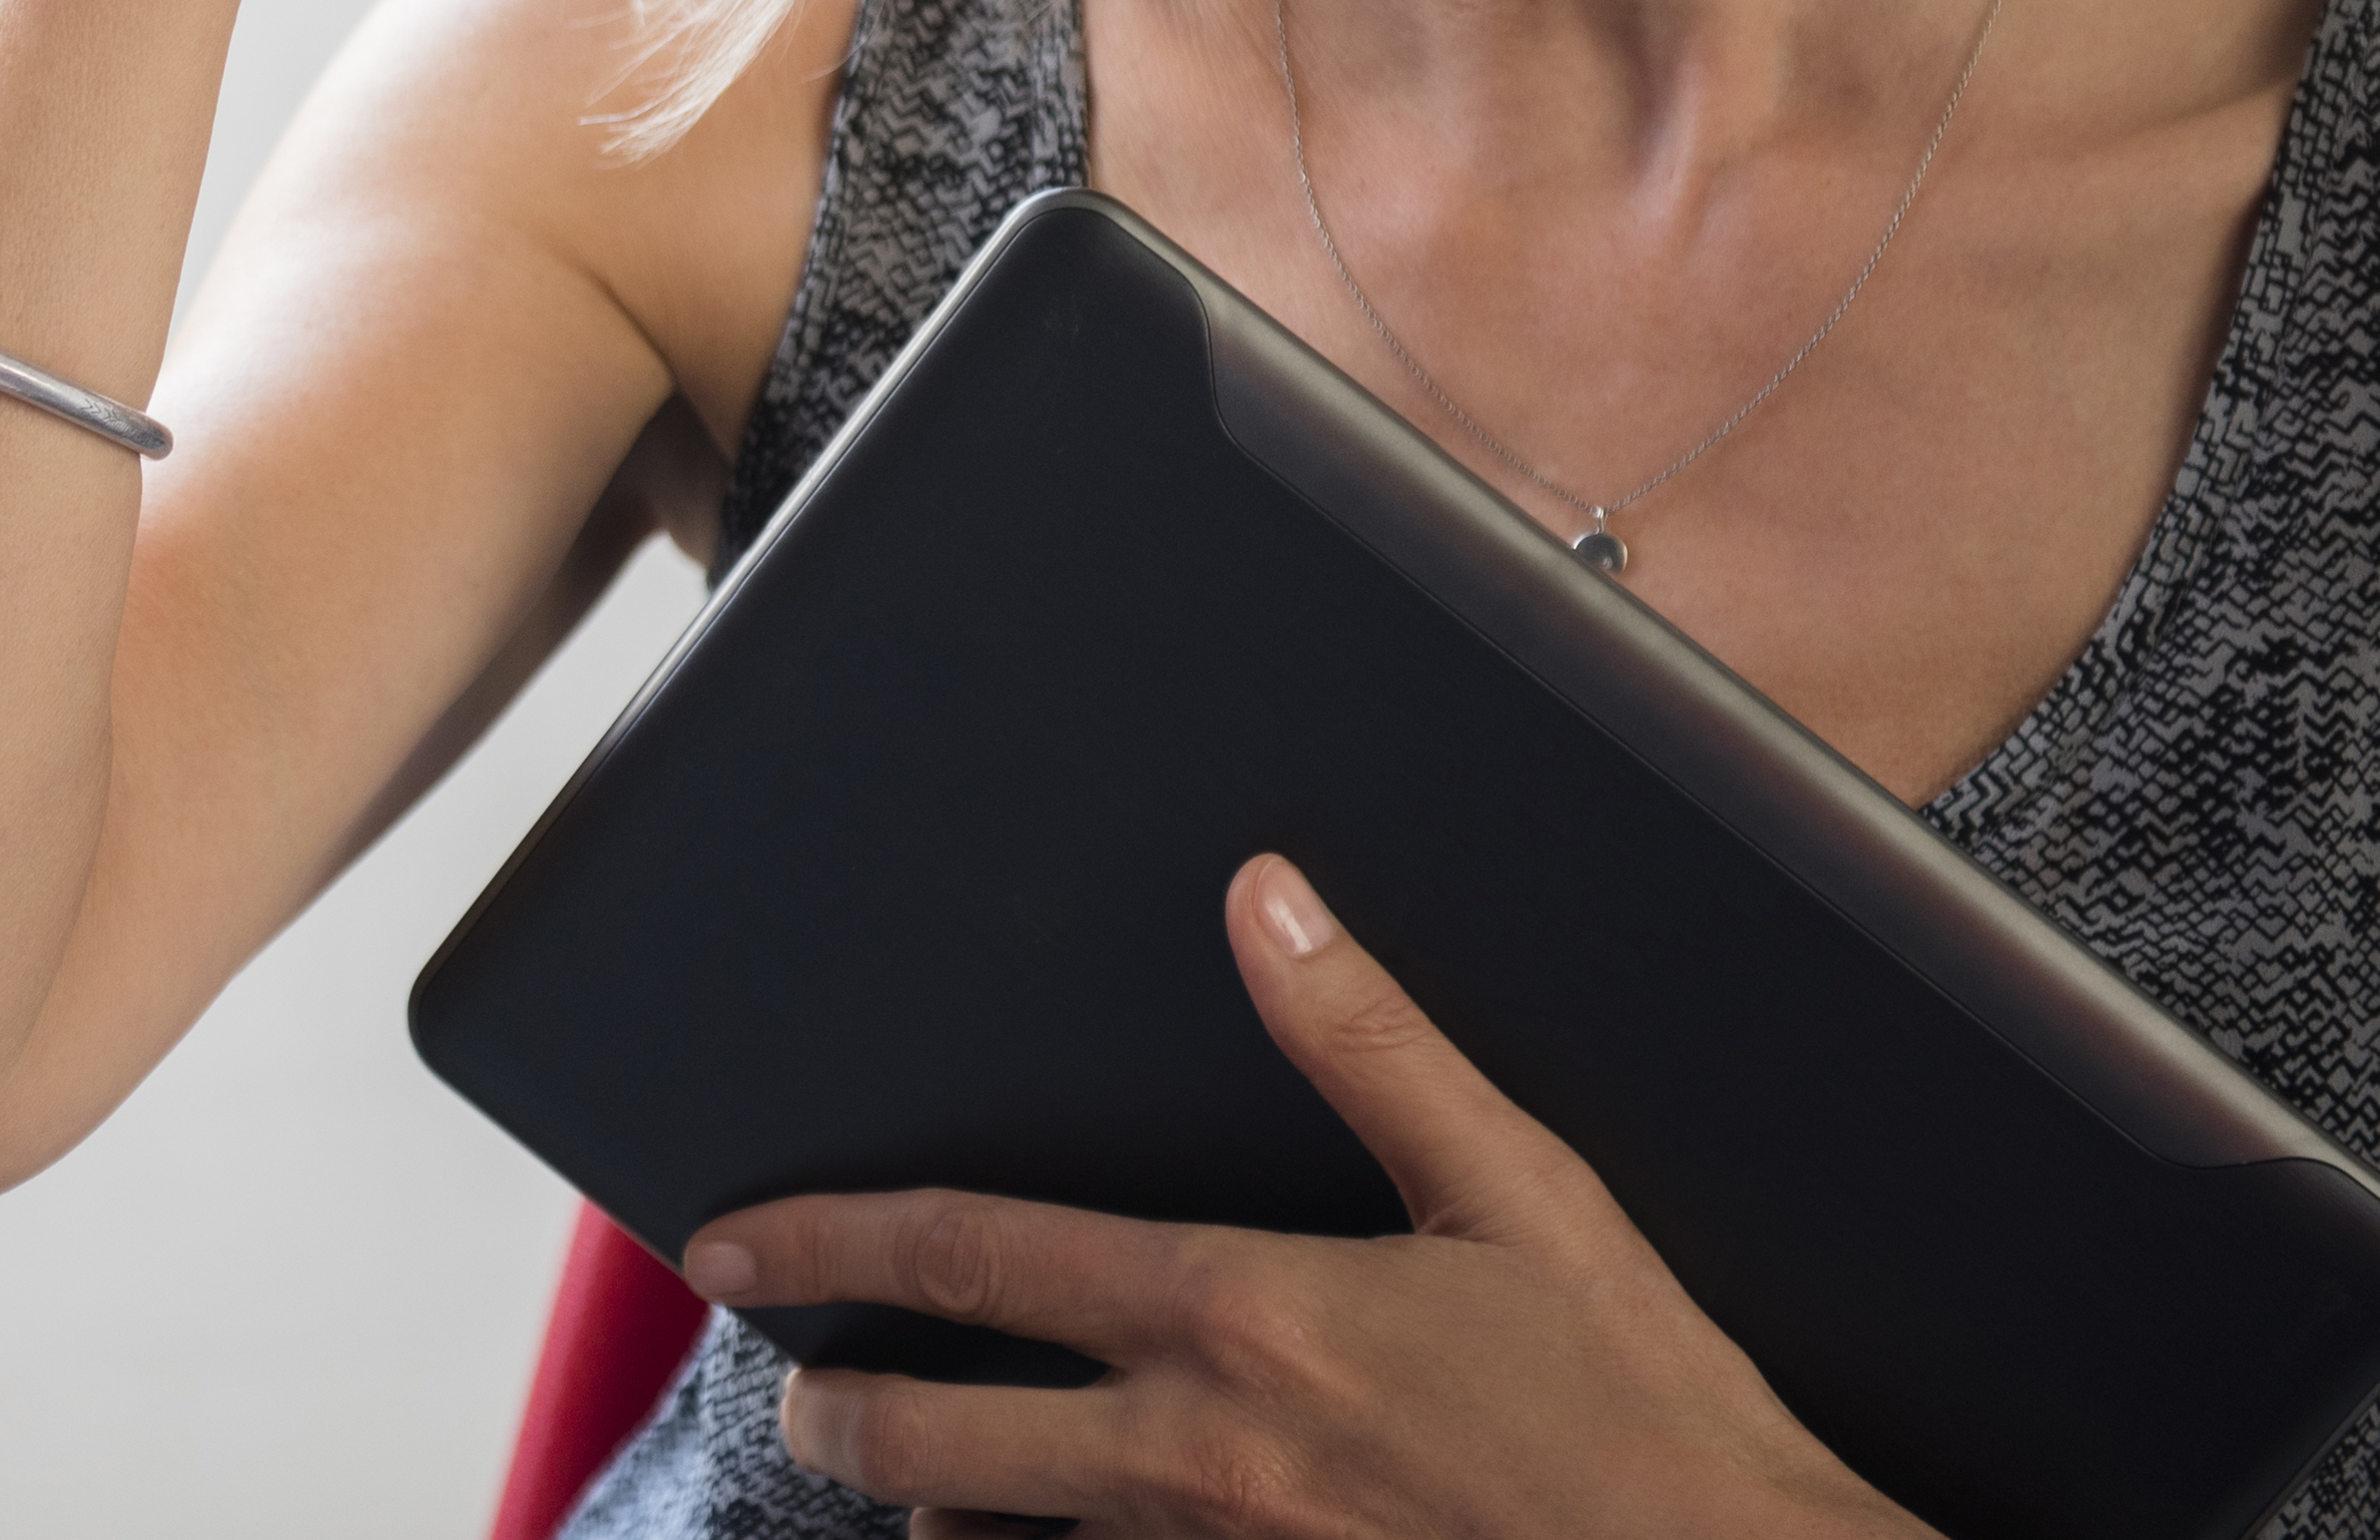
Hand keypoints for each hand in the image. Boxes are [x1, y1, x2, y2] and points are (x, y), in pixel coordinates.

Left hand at [680, 857, 1931, 1539]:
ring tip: (890, 1481)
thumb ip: (1372, 1045)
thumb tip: (1266, 900)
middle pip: (934, 1434)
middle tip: (787, 1391)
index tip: (729, 1243)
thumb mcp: (1521, 1194)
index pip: (973, 1258)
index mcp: (1240, 1314)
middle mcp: (1197, 1455)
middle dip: (834, 1411)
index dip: (829, 1244)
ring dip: (930, 1511)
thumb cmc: (1649, 1406)